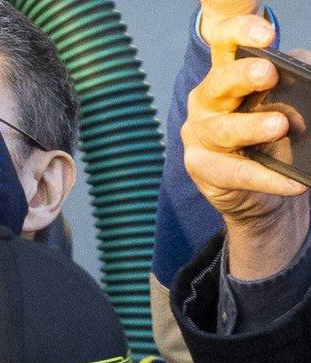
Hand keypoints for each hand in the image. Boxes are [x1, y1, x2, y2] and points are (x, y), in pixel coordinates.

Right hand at [183, 6, 310, 278]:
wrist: (256, 190)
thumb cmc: (268, 137)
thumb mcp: (283, 102)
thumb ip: (293, 81)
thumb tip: (305, 68)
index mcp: (227, 76)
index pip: (226, 44)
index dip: (241, 33)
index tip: (266, 35)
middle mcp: (206, 101)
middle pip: (219, 83)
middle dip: (242, 77)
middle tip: (267, 73)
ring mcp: (200, 135)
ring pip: (223, 129)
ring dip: (251, 128)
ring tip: (279, 126)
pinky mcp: (201, 168)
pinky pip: (235, 173)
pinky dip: (267, 178)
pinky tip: (294, 182)